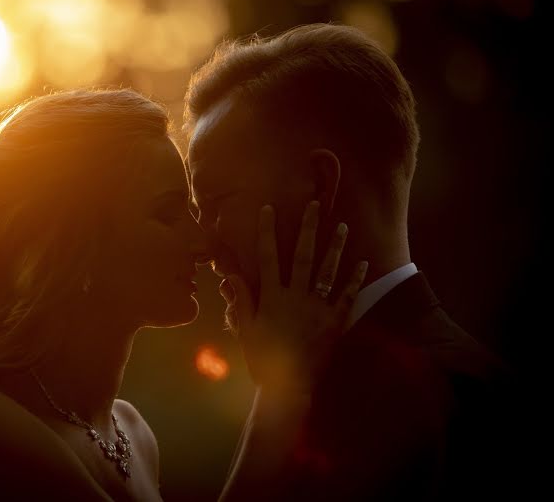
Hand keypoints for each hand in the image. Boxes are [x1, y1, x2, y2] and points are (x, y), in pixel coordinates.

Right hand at [221, 201, 367, 391]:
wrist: (288, 388)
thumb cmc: (262, 360)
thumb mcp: (245, 330)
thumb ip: (241, 300)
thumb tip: (231, 274)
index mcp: (272, 298)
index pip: (268, 257)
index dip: (267, 232)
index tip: (268, 209)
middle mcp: (296, 298)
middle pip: (302, 256)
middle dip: (307, 229)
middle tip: (314, 205)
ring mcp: (317, 309)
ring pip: (328, 271)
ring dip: (335, 247)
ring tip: (341, 226)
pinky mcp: (335, 323)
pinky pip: (347, 298)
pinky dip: (355, 280)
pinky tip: (363, 263)